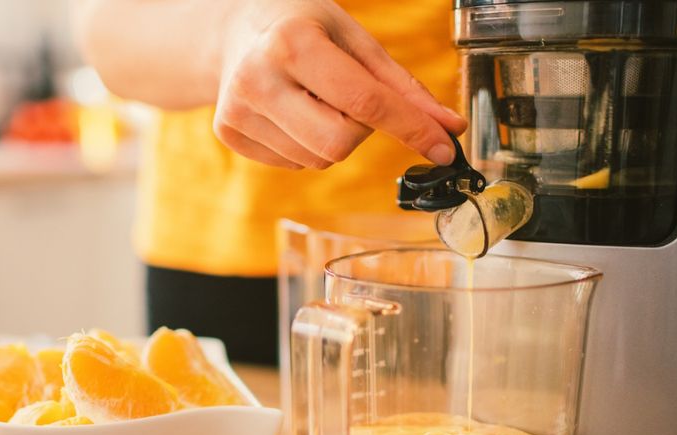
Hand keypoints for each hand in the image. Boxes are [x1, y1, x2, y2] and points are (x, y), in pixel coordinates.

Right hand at [214, 0, 467, 169]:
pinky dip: (306, 145)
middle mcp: (258, 78)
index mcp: (293, 43)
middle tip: (347, 97)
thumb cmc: (304, 27)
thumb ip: (403, 88)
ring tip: (313, 99)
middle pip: (339, 143)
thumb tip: (449, 128)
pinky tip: (291, 113)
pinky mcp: (228, 134)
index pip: (365, 102)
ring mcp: (237, 110)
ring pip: (318, 160)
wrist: (235, 30)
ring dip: (333, 138)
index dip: (410, 129)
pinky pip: (294, 165)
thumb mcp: (355, 40)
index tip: (444, 149)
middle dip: (360, 130)